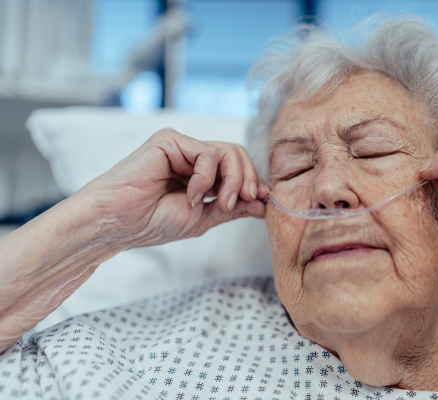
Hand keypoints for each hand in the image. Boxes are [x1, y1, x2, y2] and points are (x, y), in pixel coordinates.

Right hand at [78, 128, 268, 247]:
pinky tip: (191, 194)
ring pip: (228, 151)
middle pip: (238, 155)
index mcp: (200, 173)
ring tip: (218, 202)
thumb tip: (264, 202)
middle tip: (241, 202)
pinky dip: (206, 178)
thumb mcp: (203, 218)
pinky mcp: (170, 140)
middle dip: (248, 180)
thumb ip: (232, 208)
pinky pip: (207, 153)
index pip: (238, 166)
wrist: (119, 223)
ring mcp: (182, 147)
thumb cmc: (152, 222)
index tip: (263, 201)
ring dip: (232, 180)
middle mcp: (192, 156)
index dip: (255, 182)